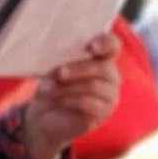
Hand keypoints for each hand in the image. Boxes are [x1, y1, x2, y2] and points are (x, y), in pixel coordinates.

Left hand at [17, 34, 122, 158]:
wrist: (44, 115)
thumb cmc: (52, 86)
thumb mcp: (52, 70)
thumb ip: (60, 61)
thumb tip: (58, 61)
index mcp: (100, 57)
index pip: (112, 44)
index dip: (106, 43)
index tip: (91, 47)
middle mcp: (109, 75)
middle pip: (104, 68)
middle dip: (79, 69)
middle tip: (59, 73)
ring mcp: (109, 95)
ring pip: (94, 86)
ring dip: (67, 87)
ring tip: (47, 89)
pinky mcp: (103, 113)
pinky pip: (89, 104)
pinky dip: (70, 100)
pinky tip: (58, 100)